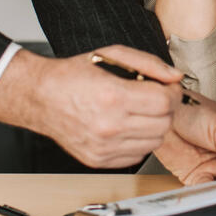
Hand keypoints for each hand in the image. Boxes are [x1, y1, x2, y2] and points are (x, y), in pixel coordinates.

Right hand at [0, 45, 182, 168]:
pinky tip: (128, 126)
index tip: (167, 87)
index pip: (165, 102)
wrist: (40, 97)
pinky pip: (137, 156)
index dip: (172, 92)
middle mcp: (109, 126)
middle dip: (166, 108)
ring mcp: (103, 147)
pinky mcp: (99, 160)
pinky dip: (139, 141)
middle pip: (164, 124)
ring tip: (141, 111)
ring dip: (155, 126)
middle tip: (156, 98)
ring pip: (154, 143)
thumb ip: (149, 63)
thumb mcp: (111, 55)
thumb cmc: (72, 75)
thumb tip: (175, 76)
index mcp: (113, 96)